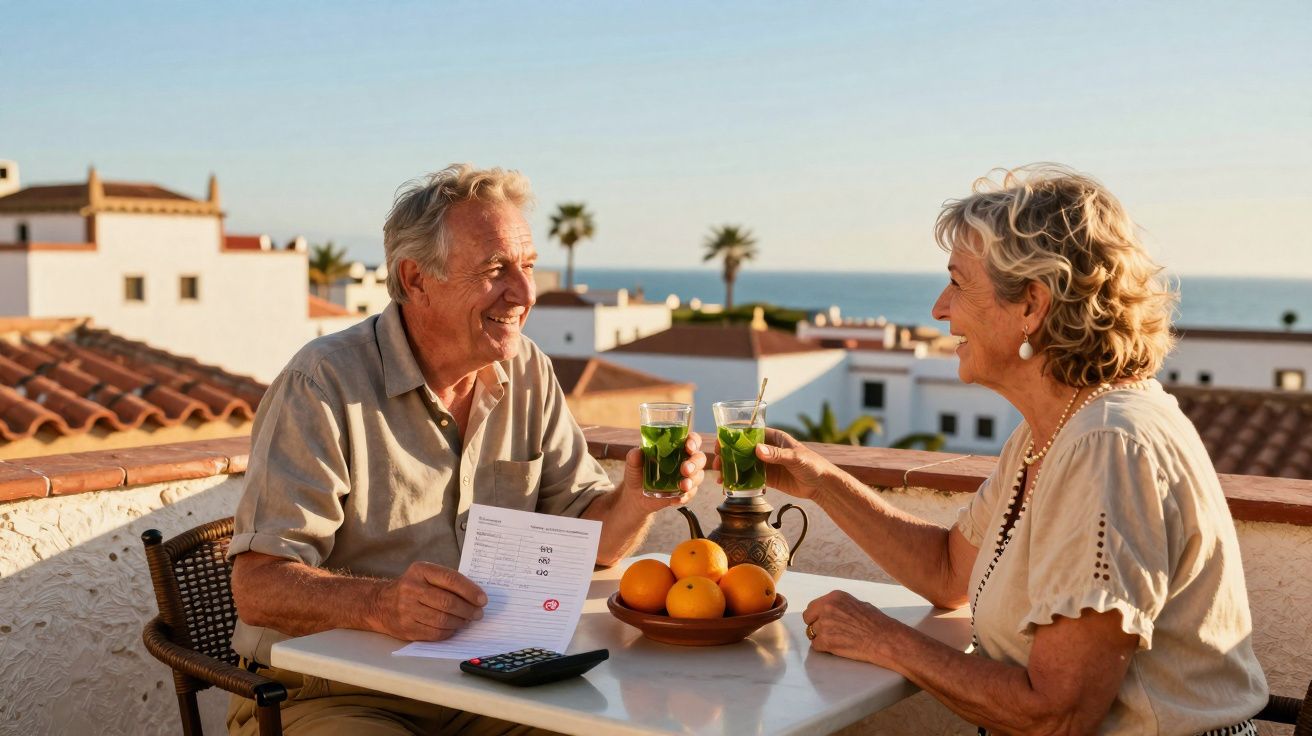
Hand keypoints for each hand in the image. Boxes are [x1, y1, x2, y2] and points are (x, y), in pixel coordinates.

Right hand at [370, 561, 486, 641]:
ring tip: (467, 620)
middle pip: (448, 602)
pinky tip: (454, 627)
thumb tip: (475, 595)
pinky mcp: (407, 628)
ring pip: (442, 620)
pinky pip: (435, 633)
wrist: (379, 604)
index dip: (470, 590)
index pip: (450, 579)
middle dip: (468, 610)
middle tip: (478, 613)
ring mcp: (407, 610)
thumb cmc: (411, 587)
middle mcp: (411, 588)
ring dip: (460, 622)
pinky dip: (449, 632)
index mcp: (420, 571)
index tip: (483, 599)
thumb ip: (447, 581)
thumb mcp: (425, 575)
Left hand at [621, 432, 705, 512]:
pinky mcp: (684, 492)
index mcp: (676, 448)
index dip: (694, 441)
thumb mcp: (633, 464)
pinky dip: (685, 496)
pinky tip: (677, 498)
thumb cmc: (637, 472)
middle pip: (699, 458)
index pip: (692, 440)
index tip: (689, 446)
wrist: (634, 495)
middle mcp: (684, 460)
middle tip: (685, 470)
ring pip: (698, 476)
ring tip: (683, 486)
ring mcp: (686, 477)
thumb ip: (634, 457)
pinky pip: (691, 494)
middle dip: (695, 463)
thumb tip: (637, 452)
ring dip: (692, 481)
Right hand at [711, 427, 835, 500]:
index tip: (720, 443)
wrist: (822, 485)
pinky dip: (739, 482)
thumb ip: (777, 454)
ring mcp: (766, 464)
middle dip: (727, 456)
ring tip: (720, 478)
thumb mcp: (795, 457)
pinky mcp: (767, 478)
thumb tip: (757, 450)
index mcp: (773, 438)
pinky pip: (749, 478)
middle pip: (742, 450)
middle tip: (717, 464)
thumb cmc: (813, 465)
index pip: (749, 434)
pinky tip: (729, 486)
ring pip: (743, 465)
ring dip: (731, 470)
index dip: (733, 437)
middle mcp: (767, 449)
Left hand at [802, 590, 897, 665]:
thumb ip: (840, 606)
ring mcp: (824, 624)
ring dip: (821, 637)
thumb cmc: (876, 623)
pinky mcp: (825, 640)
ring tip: (837, 640)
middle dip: (815, 625)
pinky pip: (816, 645)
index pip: (813, 606)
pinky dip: (824, 648)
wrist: (883, 639)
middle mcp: (826, 608)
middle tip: (827, 632)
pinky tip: (837, 647)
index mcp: (834, 597)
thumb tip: (833, 611)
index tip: (822, 621)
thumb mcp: (857, 604)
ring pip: (812, 633)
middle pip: (808, 618)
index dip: (817, 616)